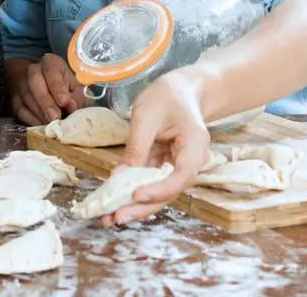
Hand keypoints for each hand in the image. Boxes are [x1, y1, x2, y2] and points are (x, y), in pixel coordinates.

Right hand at [8, 54, 88, 125]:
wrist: (44, 86)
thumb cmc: (64, 87)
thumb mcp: (74, 87)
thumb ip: (76, 97)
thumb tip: (72, 107)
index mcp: (51, 63)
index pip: (51, 70)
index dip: (57, 86)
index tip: (64, 101)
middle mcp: (34, 70)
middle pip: (35, 82)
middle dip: (46, 102)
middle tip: (55, 117)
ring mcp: (22, 85)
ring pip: (27, 97)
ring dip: (40, 113)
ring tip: (52, 125)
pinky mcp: (15, 100)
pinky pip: (20, 110)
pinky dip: (32, 120)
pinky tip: (42, 126)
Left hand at [102, 68, 209, 225]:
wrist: (181, 88)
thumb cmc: (166, 95)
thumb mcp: (146, 115)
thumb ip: (136, 147)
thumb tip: (119, 177)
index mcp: (195, 145)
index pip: (180, 176)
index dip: (158, 190)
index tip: (134, 195)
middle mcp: (193, 161)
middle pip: (170, 191)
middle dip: (142, 207)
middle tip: (115, 217)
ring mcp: (182, 166)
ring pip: (162, 192)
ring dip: (137, 205)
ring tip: (111, 216)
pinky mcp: (169, 166)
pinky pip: (155, 183)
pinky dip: (137, 192)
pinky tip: (117, 201)